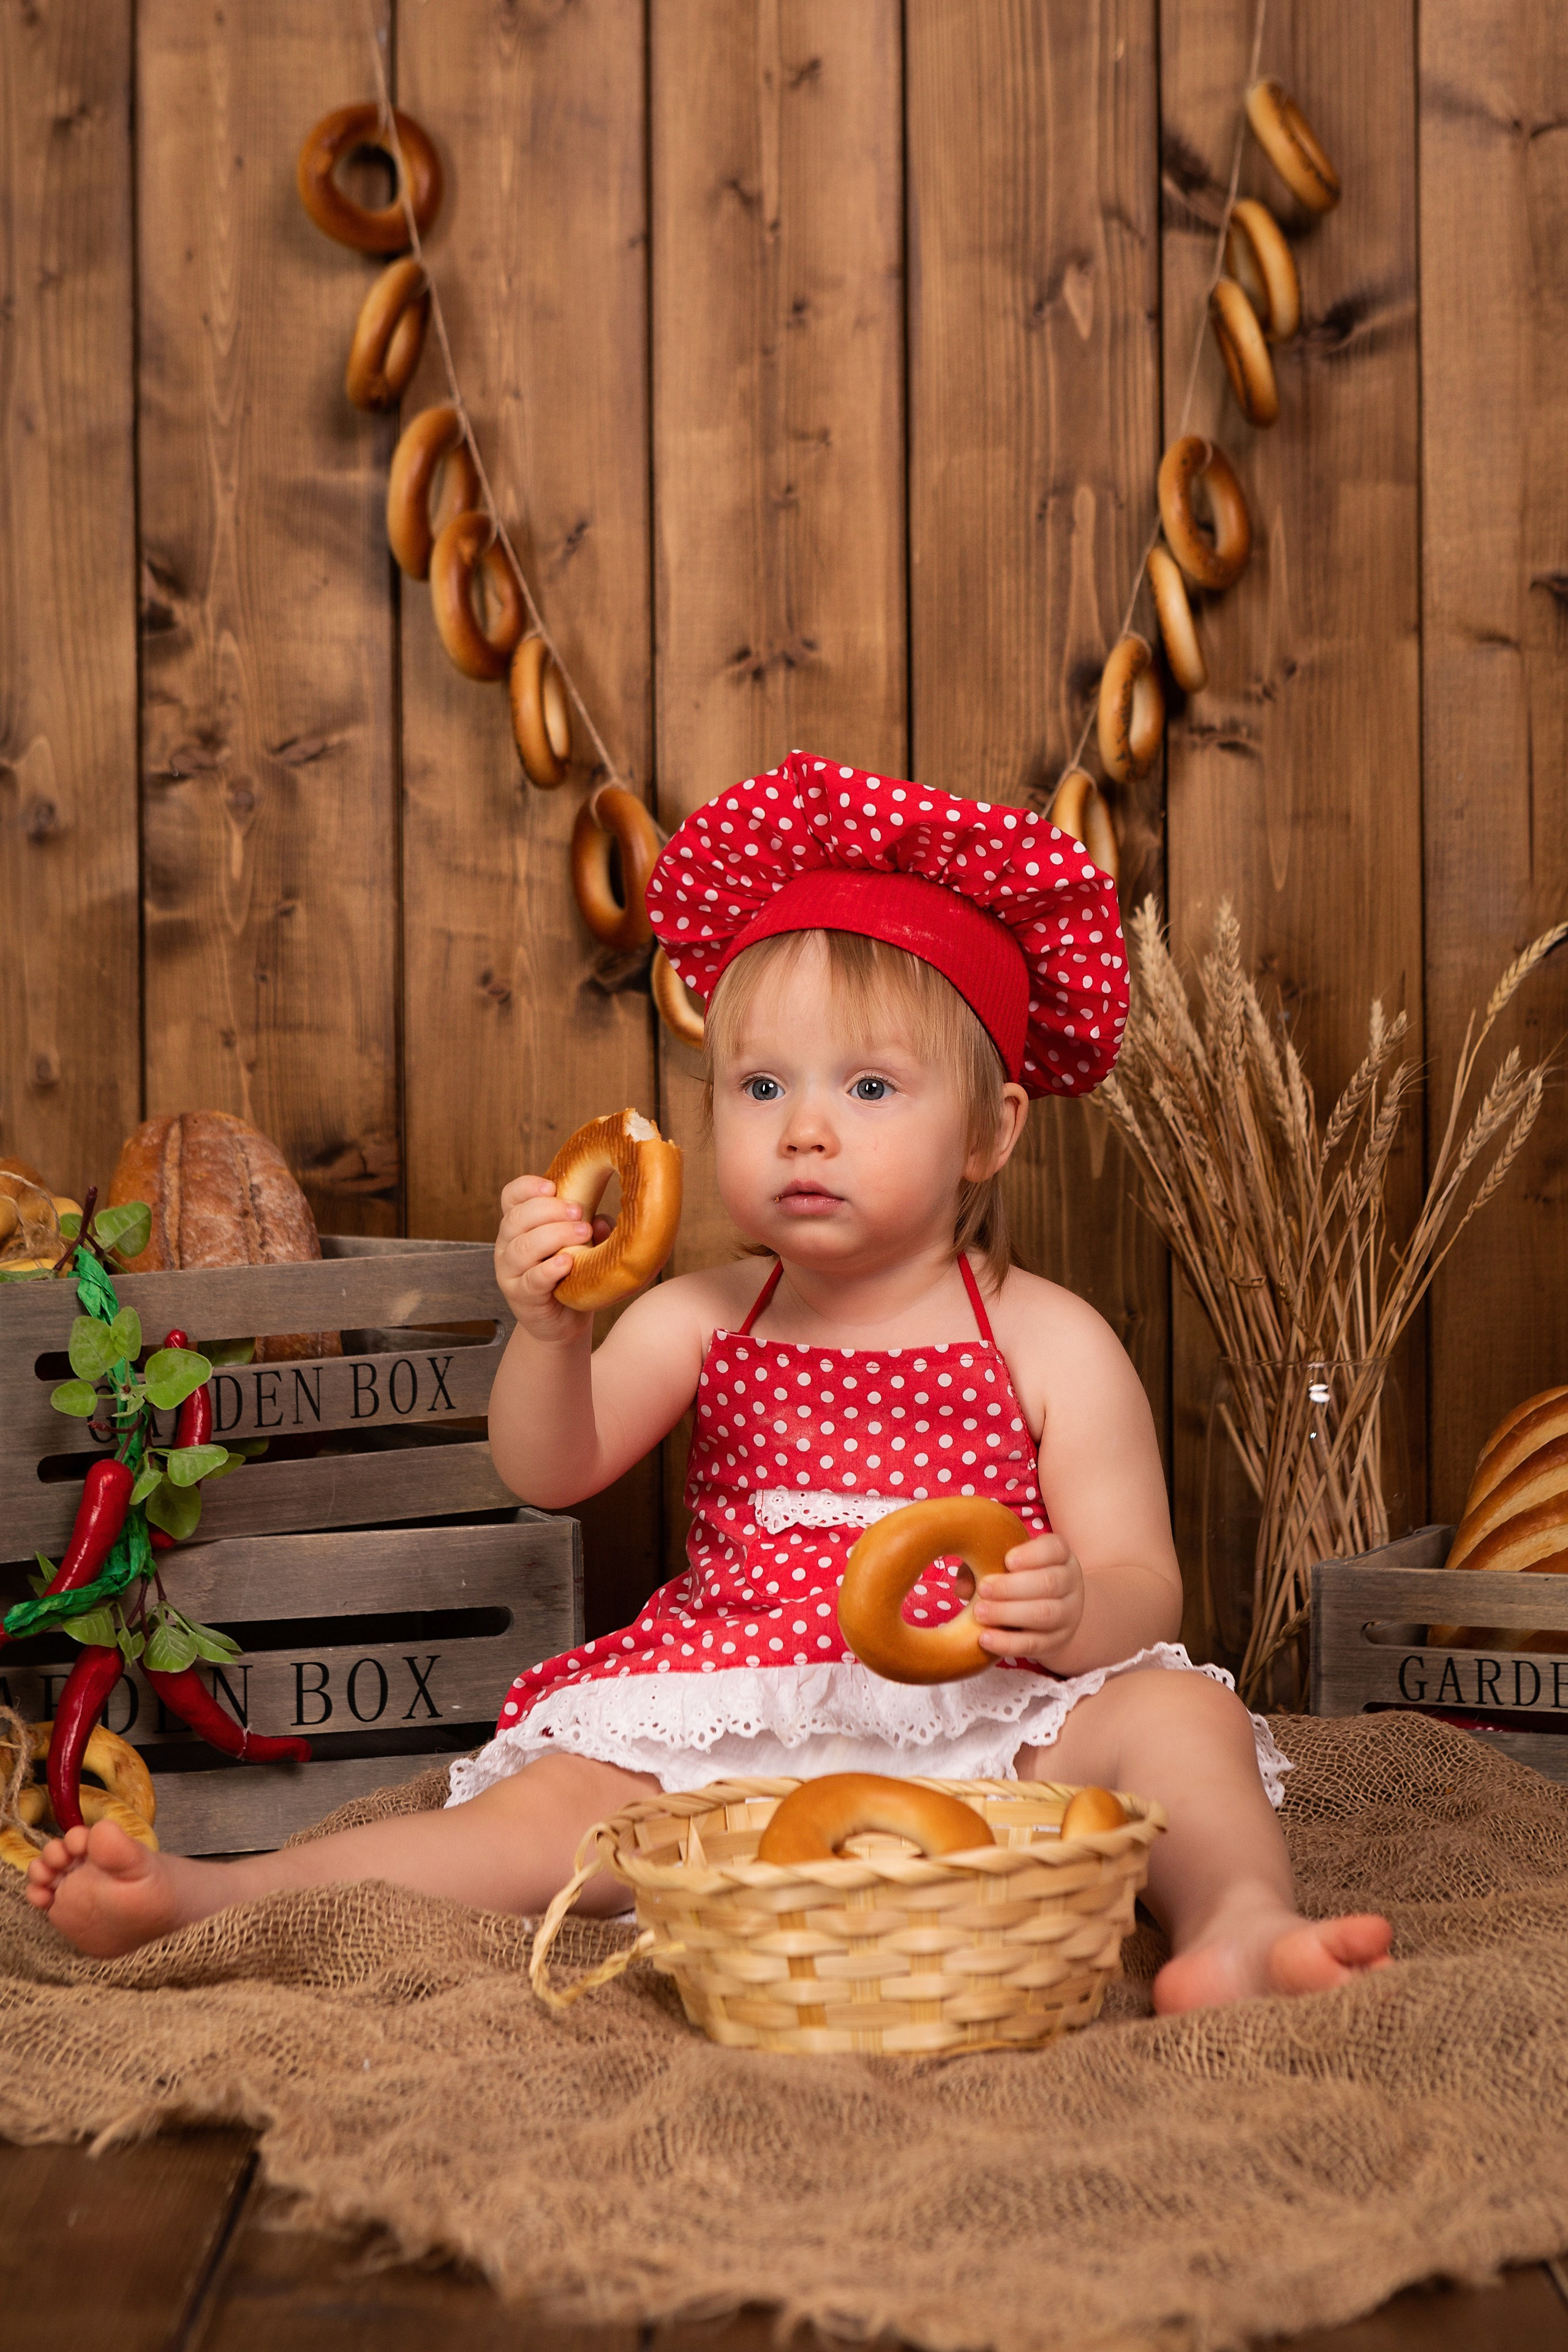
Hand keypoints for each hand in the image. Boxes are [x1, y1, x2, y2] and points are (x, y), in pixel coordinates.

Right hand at [494, 1175, 609, 1341]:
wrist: (564, 1320)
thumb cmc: (572, 1273)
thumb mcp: (583, 1244)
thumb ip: (591, 1227)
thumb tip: (602, 1222)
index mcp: (519, 1225)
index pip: (510, 1197)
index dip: (527, 1187)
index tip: (552, 1186)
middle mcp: (508, 1244)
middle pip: (516, 1218)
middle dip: (549, 1210)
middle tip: (579, 1212)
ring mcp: (510, 1271)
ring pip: (522, 1247)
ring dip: (554, 1235)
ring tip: (583, 1233)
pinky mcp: (520, 1296)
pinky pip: (530, 1279)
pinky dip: (548, 1270)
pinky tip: (567, 1263)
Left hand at [969, 1532, 1084, 1663]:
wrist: (1052, 1614)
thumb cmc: (1021, 1579)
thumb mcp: (1008, 1565)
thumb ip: (984, 1566)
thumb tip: (961, 1587)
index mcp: (1060, 1556)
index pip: (1055, 1549)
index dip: (1032, 1554)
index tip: (1007, 1560)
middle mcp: (1070, 1583)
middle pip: (1049, 1583)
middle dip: (1012, 1587)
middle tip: (982, 1589)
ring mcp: (1067, 1615)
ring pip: (1044, 1614)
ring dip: (1008, 1613)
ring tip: (979, 1613)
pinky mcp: (1057, 1642)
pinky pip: (1034, 1644)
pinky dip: (1007, 1643)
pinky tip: (985, 1638)